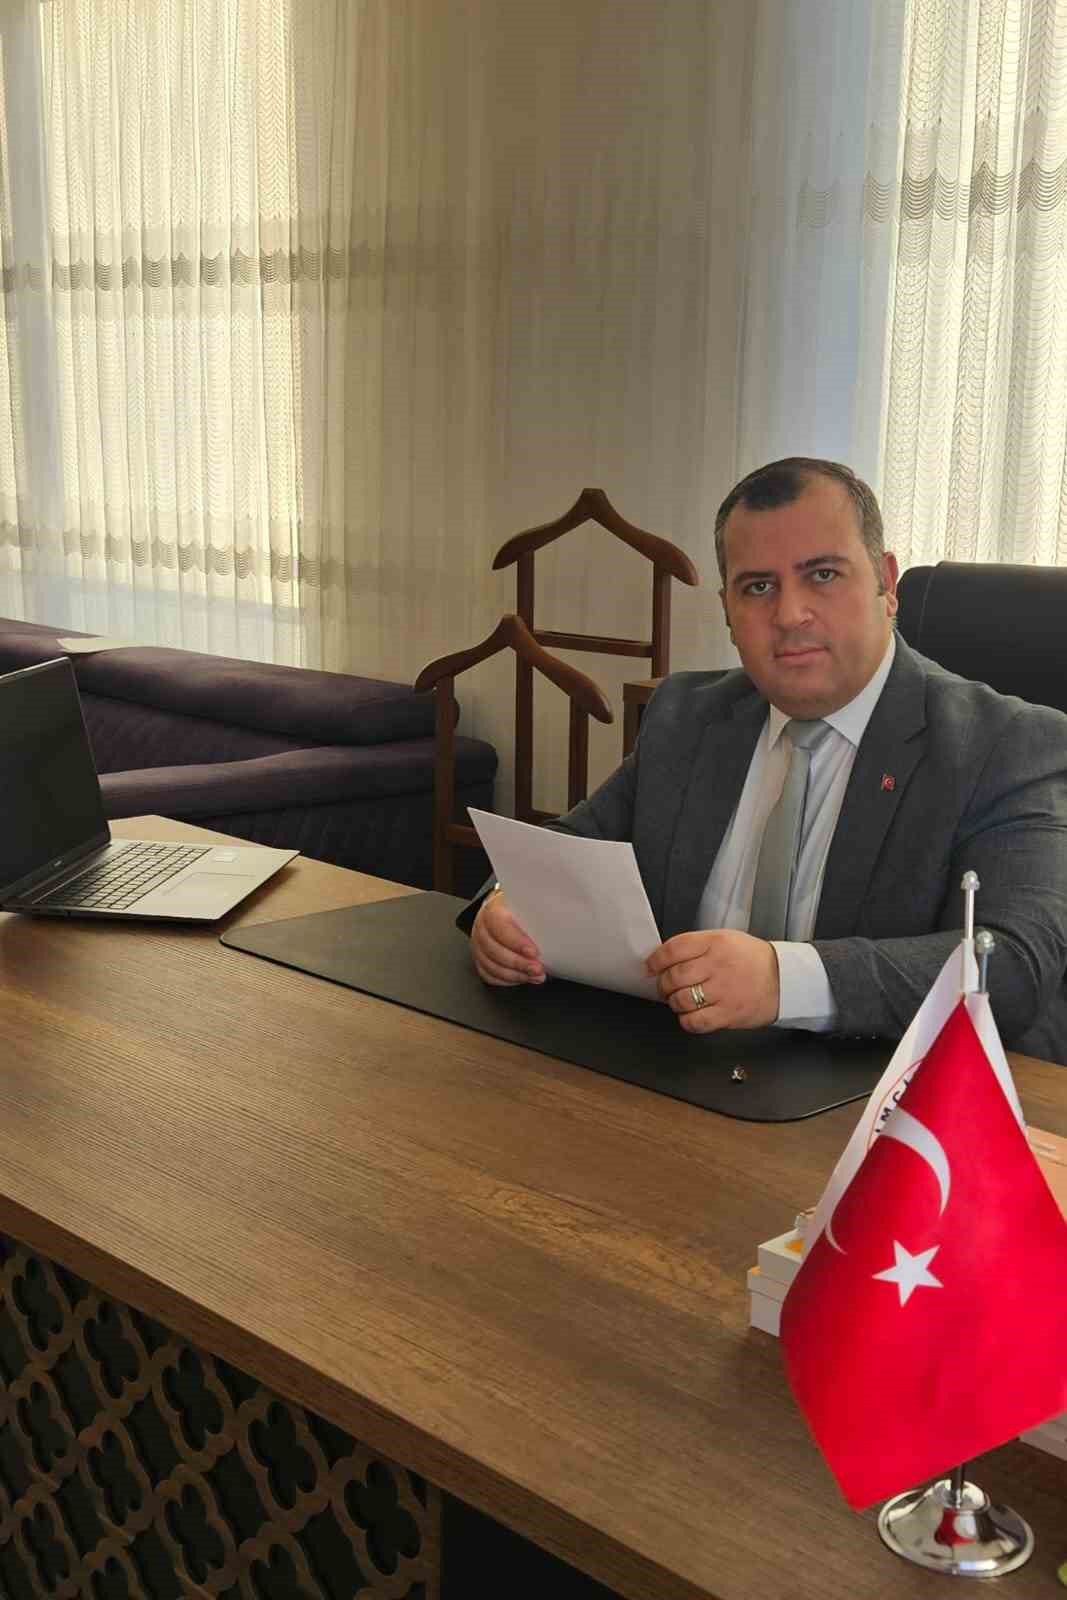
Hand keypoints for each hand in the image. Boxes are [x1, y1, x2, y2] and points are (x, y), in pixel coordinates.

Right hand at [471, 888, 545, 986]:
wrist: (507, 909)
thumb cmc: (521, 908)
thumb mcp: (531, 902)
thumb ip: (540, 909)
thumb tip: (561, 918)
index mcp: (493, 909)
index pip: (498, 924)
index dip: (515, 941)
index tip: (534, 952)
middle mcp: (482, 926)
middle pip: (493, 949)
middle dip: (518, 963)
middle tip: (538, 968)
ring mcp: (479, 944)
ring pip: (489, 965)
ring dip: (515, 974)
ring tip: (535, 976)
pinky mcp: (481, 958)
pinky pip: (488, 974)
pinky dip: (507, 980)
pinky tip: (523, 978)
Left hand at [646, 930, 779, 1032]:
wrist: (785, 979)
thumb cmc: (753, 960)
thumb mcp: (726, 939)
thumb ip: (697, 946)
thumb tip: (664, 959)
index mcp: (715, 942)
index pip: (674, 949)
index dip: (656, 960)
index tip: (649, 967)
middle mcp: (718, 965)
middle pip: (674, 976)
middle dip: (663, 984)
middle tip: (666, 986)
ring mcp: (723, 991)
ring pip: (681, 1000)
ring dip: (674, 1002)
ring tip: (680, 1000)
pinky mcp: (728, 1014)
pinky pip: (695, 1022)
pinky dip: (686, 1020)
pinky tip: (691, 1014)